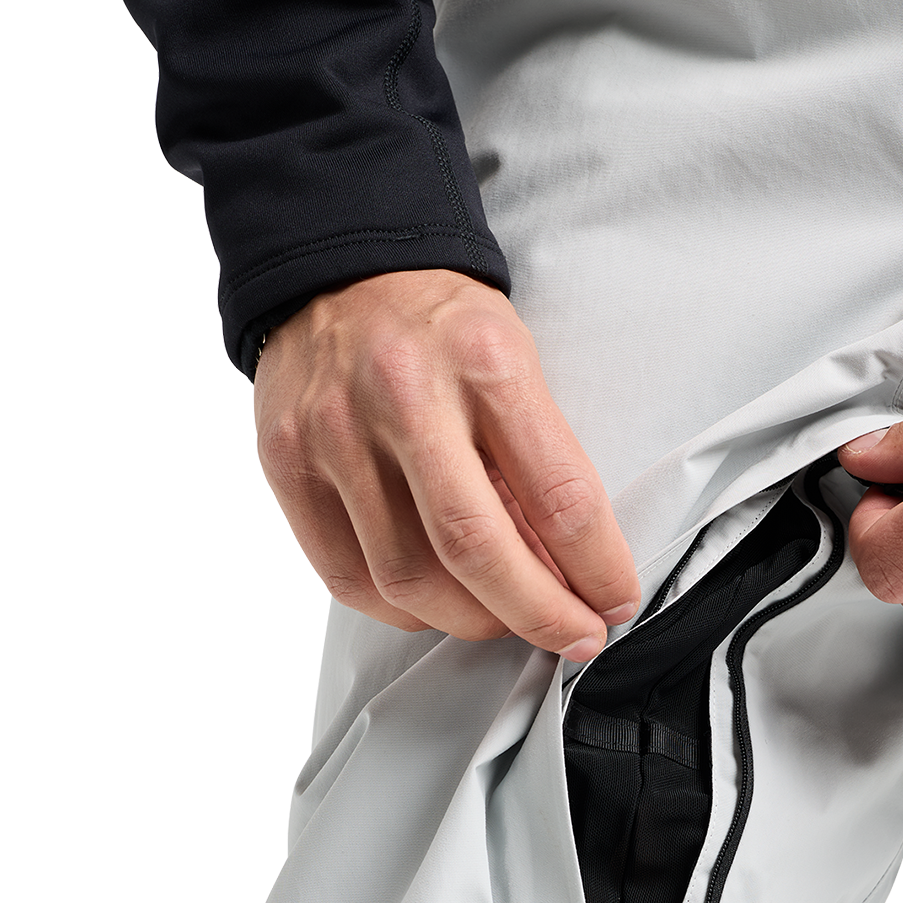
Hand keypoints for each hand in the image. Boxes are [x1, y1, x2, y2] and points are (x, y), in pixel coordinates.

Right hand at [254, 269, 638, 659]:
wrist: (337, 268)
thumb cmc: (438, 324)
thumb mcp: (515, 363)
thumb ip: (540, 464)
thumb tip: (571, 573)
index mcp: (483, 362)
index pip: (559, 495)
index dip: (597, 569)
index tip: (613, 602)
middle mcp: (403, 397)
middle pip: (476, 550)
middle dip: (538, 615)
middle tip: (573, 635)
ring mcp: (335, 434)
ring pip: (409, 580)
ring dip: (472, 620)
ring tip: (503, 616)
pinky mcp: (288, 466)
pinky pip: (350, 579)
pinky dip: (404, 610)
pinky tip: (436, 601)